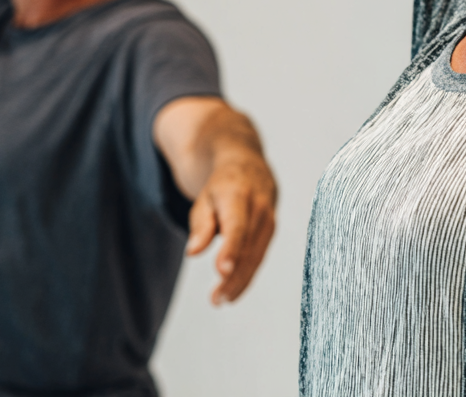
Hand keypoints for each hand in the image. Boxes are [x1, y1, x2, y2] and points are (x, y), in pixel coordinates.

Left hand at [185, 151, 276, 304]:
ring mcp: (269, 217)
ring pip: (257, 254)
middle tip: (216, 299)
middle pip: (248, 245)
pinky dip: (248, 274)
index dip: (231, 249)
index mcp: (238, 192)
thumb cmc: (222, 186)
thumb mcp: (204, 199)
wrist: (249, 166)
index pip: (236, 225)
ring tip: (221, 300)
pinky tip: (234, 291)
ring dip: (241, 280)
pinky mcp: (272, 229)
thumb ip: (200, 225)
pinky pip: (260, 255)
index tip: (222, 272)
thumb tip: (193, 252)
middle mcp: (259, 205)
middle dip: (233, 275)